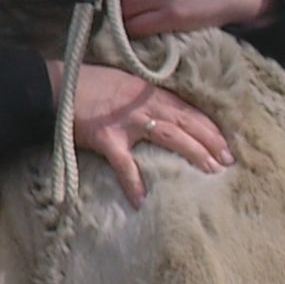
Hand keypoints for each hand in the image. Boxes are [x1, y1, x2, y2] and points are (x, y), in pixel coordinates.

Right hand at [48, 61, 233, 205]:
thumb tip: (165, 118)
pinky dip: (133, 182)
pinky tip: (141, 199)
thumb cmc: (88, 84)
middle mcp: (144, 104)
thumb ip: (145, 99)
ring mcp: (127, 121)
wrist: (56, 86)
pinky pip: (124, 164)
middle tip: (228, 162)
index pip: (188, 110)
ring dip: (193, 153)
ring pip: (169, 136)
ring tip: (209, 172)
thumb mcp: (124, 84)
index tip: (227, 145)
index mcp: (149, 92)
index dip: (209, 128)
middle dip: (210, 143)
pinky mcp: (107, 138)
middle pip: (186, 123)